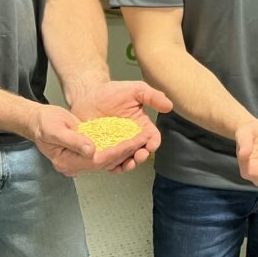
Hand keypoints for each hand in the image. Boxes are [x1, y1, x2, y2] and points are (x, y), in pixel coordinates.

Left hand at [40, 80, 172, 175]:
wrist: (88, 95)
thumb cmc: (112, 91)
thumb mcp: (136, 90)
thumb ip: (153, 97)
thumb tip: (169, 106)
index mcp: (141, 126)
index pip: (152, 137)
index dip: (154, 143)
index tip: (151, 145)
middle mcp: (131, 138)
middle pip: (140, 151)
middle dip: (141, 156)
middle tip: (139, 155)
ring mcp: (116, 145)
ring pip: (125, 160)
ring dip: (128, 164)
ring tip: (127, 164)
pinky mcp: (102, 150)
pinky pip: (108, 162)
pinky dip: (111, 166)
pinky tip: (112, 166)